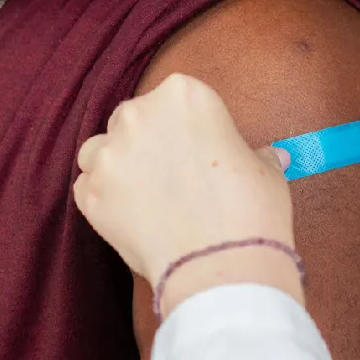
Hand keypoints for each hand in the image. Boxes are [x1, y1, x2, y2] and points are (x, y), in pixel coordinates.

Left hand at [73, 74, 301, 315]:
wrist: (222, 265)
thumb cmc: (250, 211)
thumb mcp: (265, 170)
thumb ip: (255, 155)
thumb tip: (272, 156)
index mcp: (184, 94)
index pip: (173, 98)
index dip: (183, 127)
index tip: (195, 149)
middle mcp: (139, 114)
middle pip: (131, 119)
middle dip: (146, 142)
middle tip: (169, 175)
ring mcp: (109, 155)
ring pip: (99, 151)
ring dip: (117, 167)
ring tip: (145, 197)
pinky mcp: (90, 195)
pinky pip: (87, 188)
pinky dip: (103, 200)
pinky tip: (131, 219)